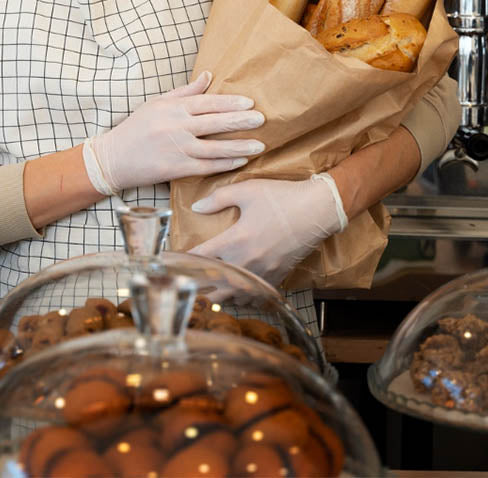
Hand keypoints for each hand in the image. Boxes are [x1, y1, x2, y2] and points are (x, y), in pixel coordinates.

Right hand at [83, 72, 265, 194]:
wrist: (113, 157)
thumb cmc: (136, 128)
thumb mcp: (157, 103)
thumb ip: (185, 91)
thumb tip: (208, 76)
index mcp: (173, 108)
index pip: (207, 103)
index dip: (230, 103)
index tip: (249, 103)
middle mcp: (176, 127)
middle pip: (215, 123)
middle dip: (240, 121)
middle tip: (262, 119)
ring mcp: (177, 149)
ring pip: (215, 148)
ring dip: (239, 146)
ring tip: (259, 145)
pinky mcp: (175, 169)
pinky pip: (206, 166)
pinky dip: (225, 164)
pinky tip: (240, 162)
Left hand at [187, 175, 347, 286]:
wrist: (319, 210)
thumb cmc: (281, 197)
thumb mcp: (247, 190)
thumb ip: (218, 198)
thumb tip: (196, 207)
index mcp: (235, 240)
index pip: (200, 257)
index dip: (181, 261)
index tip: (169, 263)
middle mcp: (247, 262)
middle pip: (213, 285)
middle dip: (196, 285)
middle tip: (182, 282)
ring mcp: (262, 273)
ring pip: (232, 295)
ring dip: (216, 293)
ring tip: (204, 290)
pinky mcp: (276, 277)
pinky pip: (253, 295)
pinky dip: (239, 296)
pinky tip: (233, 292)